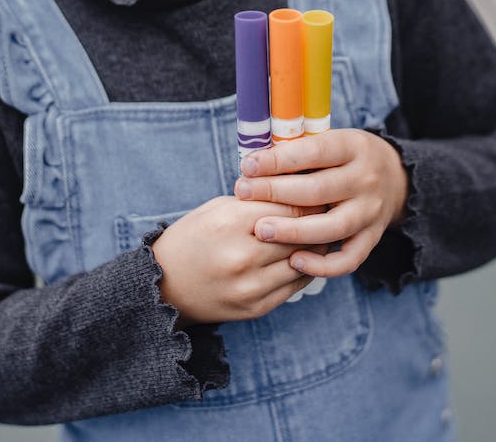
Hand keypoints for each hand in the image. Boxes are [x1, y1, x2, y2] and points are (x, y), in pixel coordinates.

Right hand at [151, 196, 328, 328]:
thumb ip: (258, 200)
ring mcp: (251, 287)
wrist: (165, 286)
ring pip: (305, 260)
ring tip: (322, 229)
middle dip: (318, 219)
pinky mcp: (257, 307)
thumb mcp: (218, 207)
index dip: (309, 196)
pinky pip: (297, 284)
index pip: (290, 206)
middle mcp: (242, 257)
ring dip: (316, 244)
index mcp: (230, 224)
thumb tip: (302, 187)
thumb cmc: (194, 238)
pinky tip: (306, 254)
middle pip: (301, 234)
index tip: (321, 190)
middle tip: (330, 207)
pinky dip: (306, 266)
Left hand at [233, 129, 407, 278]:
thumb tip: (252, 164)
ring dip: (294, 231)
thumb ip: (298, 150)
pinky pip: (349, 259)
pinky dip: (323, 266)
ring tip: (260, 230)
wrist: (395, 177)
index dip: (278, 160)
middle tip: (242, 194)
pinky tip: (294, 261)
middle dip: (275, 192)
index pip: (314, 152)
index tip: (247, 166)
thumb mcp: (330, 140)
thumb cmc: (345, 158)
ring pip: (332, 227)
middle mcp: (366, 179)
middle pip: (318, 190)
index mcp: (353, 147)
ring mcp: (371, 211)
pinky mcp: (372, 238)